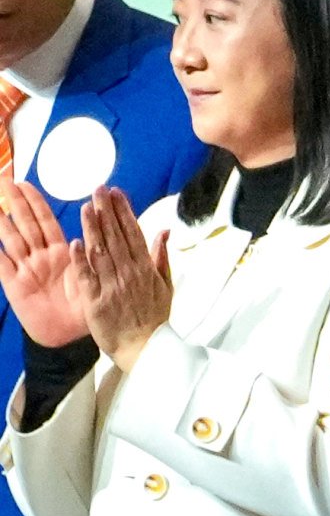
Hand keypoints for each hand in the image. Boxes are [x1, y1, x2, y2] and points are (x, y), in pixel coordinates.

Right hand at [0, 178, 91, 350]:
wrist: (71, 334)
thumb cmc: (85, 305)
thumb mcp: (100, 275)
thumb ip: (105, 252)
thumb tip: (131, 231)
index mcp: (61, 251)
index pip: (46, 221)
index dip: (36, 202)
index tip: (26, 182)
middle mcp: (41, 257)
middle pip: (26, 224)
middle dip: (15, 204)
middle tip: (4, 182)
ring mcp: (26, 270)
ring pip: (11, 240)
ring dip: (2, 222)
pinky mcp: (16, 286)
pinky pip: (2, 266)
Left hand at [76, 187, 170, 371]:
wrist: (144, 347)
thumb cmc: (154, 316)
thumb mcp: (166, 284)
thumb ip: (161, 257)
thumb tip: (163, 231)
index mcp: (146, 268)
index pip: (133, 233)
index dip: (124, 212)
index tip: (116, 193)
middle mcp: (129, 272)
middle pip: (116, 237)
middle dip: (107, 212)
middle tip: (98, 190)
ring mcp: (112, 286)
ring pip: (101, 252)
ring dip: (93, 228)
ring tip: (86, 207)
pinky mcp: (96, 301)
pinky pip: (88, 278)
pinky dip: (82, 260)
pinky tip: (76, 243)